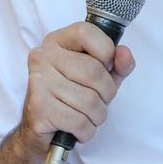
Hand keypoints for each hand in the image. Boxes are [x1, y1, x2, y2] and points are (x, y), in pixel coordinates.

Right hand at [18, 22, 134, 151]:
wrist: (40, 130)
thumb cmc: (72, 99)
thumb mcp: (100, 77)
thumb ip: (117, 65)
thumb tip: (125, 54)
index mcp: (57, 42)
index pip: (86, 32)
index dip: (106, 51)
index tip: (106, 67)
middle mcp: (43, 57)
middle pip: (93, 72)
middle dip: (106, 93)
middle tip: (100, 101)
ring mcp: (38, 81)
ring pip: (89, 100)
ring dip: (97, 116)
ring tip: (88, 116)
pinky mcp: (38, 108)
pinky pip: (78, 121)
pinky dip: (86, 130)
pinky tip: (78, 129)